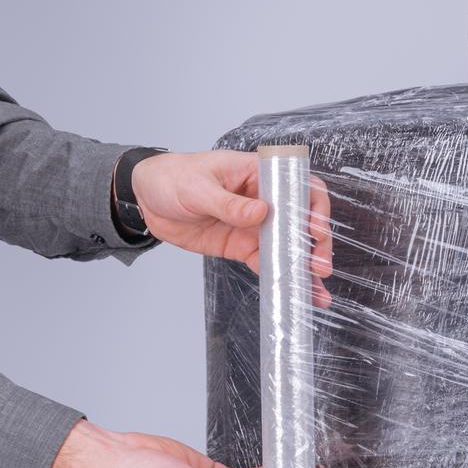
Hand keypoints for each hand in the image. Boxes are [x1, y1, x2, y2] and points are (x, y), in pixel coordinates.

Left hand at [130, 150, 332, 307]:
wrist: (147, 198)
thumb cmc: (173, 177)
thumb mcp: (197, 188)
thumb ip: (229, 203)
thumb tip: (260, 213)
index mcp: (258, 174)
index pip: (299, 185)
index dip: (314, 207)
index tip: (315, 230)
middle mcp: (264, 199)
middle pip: (302, 220)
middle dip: (316, 245)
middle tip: (319, 267)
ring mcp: (255, 225)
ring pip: (288, 247)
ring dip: (304, 268)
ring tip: (317, 293)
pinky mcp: (242, 246)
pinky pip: (267, 263)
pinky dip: (281, 278)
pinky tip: (294, 294)